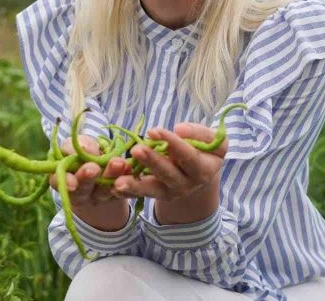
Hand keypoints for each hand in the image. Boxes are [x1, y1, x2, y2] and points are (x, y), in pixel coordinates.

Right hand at [48, 135, 131, 230]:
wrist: (106, 162)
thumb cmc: (86, 150)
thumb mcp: (79, 144)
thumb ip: (77, 145)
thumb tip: (85, 148)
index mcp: (64, 177)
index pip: (58, 182)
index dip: (64, 183)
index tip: (72, 184)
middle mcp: (80, 191)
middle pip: (82, 188)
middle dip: (87, 178)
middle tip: (94, 169)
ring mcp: (100, 195)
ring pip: (103, 190)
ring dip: (110, 176)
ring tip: (118, 163)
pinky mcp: (118, 194)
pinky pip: (122, 190)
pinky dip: (126, 179)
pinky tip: (129, 168)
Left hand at [112, 123, 227, 202]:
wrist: (200, 171)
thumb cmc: (204, 149)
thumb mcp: (212, 139)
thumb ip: (199, 133)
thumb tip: (179, 129)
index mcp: (203, 169)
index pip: (187, 156)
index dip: (171, 143)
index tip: (153, 130)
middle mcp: (187, 185)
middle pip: (168, 174)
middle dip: (151, 162)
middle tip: (136, 150)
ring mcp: (171, 192)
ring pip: (152, 189)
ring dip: (135, 185)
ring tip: (118, 182)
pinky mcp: (157, 195)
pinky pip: (141, 194)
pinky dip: (127, 192)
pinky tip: (113, 188)